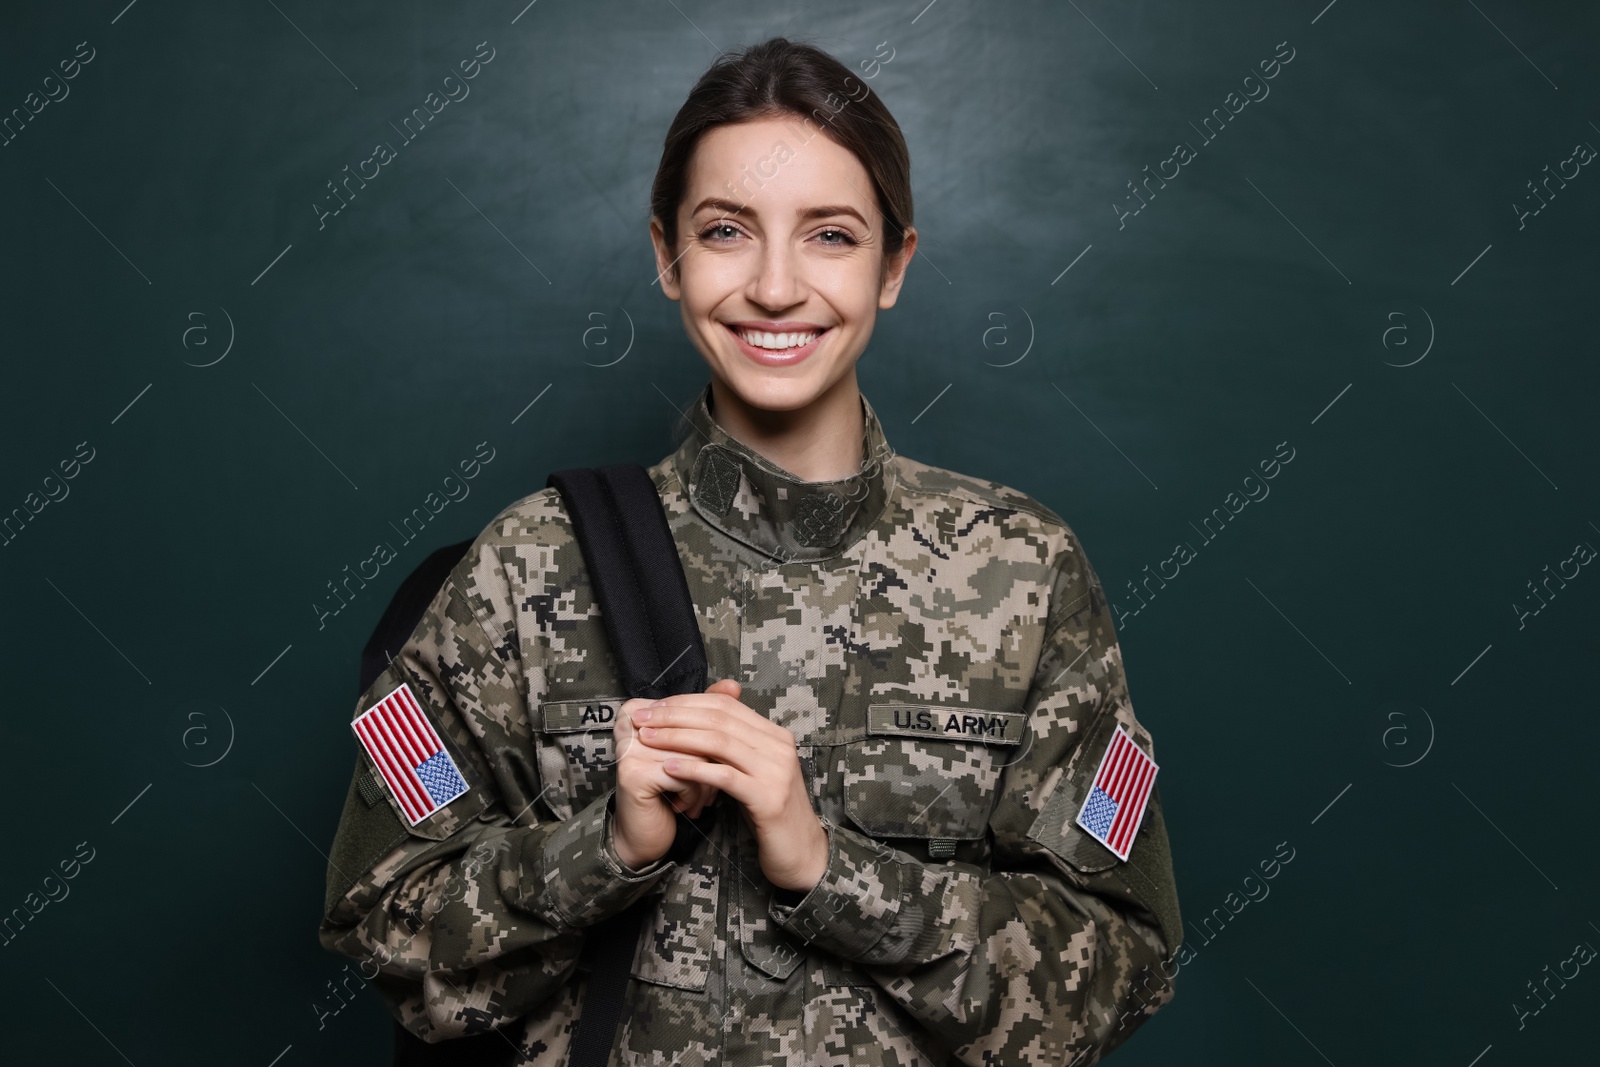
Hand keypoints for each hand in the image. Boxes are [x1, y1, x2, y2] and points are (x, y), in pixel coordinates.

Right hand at [609, 679, 732, 868]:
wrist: (645, 830)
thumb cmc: (671, 786)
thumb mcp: (692, 747)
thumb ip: (709, 714)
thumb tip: (733, 685)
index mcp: (637, 709)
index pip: (691, 714)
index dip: (708, 741)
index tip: (706, 763)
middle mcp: (629, 723)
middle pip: (696, 734)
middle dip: (711, 764)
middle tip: (716, 784)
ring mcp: (629, 748)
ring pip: (695, 755)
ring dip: (705, 783)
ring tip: (699, 797)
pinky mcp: (634, 773)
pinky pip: (685, 776)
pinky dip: (693, 795)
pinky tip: (683, 806)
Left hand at [636, 680, 828, 892]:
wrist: (800, 852)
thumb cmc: (768, 812)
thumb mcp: (751, 772)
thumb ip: (731, 747)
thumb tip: (694, 722)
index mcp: (774, 735)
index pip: (725, 705)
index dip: (687, 703)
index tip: (655, 708)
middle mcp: (778, 746)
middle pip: (720, 719)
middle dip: (676, 716)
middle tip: (643, 717)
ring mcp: (776, 771)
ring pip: (720, 742)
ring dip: (678, 737)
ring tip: (648, 738)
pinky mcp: (768, 798)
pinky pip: (724, 776)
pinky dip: (693, 768)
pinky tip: (668, 767)